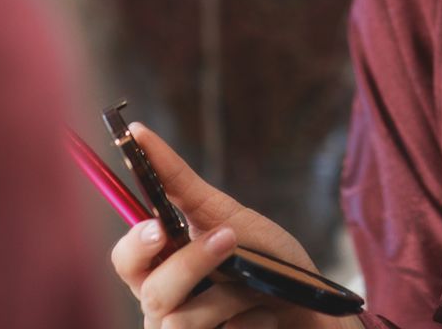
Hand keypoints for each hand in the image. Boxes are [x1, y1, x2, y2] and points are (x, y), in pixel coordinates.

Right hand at [108, 124, 356, 328]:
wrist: (315, 308)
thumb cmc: (269, 262)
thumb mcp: (229, 216)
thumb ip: (181, 184)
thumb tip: (140, 132)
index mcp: (163, 269)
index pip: (126, 259)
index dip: (135, 244)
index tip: (159, 225)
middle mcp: (167, 306)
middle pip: (151, 292)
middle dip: (191, 265)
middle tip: (228, 239)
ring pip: (180, 324)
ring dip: (229, 298)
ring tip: (256, 290)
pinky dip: (250, 323)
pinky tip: (264, 318)